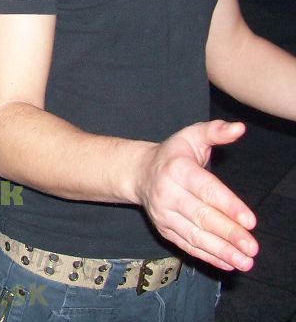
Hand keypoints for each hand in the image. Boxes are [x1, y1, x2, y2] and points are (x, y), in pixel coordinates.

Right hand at [135, 120, 257, 271]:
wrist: (139, 172)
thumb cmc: (174, 154)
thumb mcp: (191, 136)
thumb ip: (215, 132)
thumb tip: (238, 128)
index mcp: (177, 170)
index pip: (206, 189)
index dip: (228, 206)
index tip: (250, 221)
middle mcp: (167, 193)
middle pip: (202, 216)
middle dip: (229, 234)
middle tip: (252, 247)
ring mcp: (164, 213)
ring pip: (194, 235)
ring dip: (221, 251)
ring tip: (245, 261)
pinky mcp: (164, 228)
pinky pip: (186, 245)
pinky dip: (207, 256)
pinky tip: (227, 263)